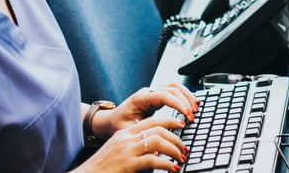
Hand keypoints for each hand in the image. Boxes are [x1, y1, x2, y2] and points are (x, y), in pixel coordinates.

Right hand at [74, 117, 188, 172]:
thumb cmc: (103, 167)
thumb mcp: (119, 152)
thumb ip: (135, 147)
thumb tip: (157, 150)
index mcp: (125, 134)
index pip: (152, 121)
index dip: (170, 121)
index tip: (182, 125)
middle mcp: (127, 138)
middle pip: (159, 129)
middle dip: (176, 137)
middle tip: (184, 148)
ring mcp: (127, 150)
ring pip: (159, 142)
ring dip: (174, 150)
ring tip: (181, 158)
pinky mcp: (129, 163)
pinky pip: (154, 159)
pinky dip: (167, 164)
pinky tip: (172, 169)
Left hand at [95, 83, 198, 138]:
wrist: (109, 121)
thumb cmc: (117, 126)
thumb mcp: (130, 131)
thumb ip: (145, 134)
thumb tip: (162, 143)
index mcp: (141, 98)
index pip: (165, 96)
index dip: (178, 104)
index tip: (187, 115)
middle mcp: (148, 92)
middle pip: (173, 88)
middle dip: (185, 101)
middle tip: (193, 115)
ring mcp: (153, 92)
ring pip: (175, 86)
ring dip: (187, 96)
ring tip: (196, 108)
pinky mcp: (157, 96)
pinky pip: (173, 91)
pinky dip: (184, 95)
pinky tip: (191, 103)